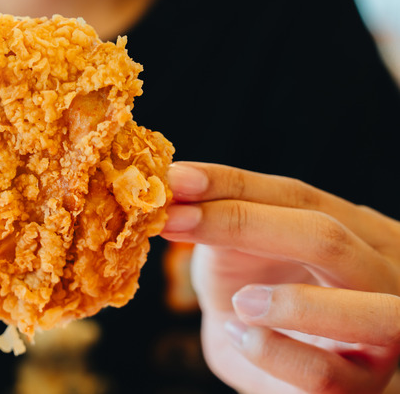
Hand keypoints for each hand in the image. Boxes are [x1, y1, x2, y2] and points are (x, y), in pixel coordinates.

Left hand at [161, 162, 399, 392]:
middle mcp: (380, 277)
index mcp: (357, 233)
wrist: (276, 375)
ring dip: (292, 304)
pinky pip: (325, 374)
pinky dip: (272, 353)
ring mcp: (382, 338)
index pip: (297, 196)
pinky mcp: (361, 388)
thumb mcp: (239, 257)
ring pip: (371, 312)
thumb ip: (221, 223)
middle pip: (330, 239)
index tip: (176, 180)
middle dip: (244, 224)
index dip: (231, 184)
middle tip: (175, 221)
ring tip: (239, 303)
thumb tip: (177, 185)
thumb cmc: (261, 308)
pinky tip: (240, 338)